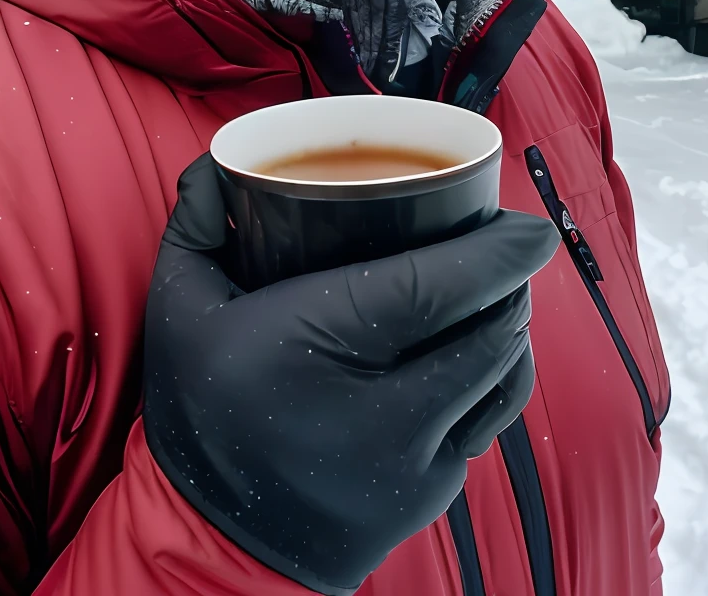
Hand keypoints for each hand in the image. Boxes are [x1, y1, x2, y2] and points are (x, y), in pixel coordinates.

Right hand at [144, 155, 558, 595]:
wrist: (209, 544)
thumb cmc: (198, 410)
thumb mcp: (178, 305)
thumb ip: (198, 222)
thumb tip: (219, 163)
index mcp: (314, 346)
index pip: (433, 291)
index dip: (495, 256)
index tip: (529, 227)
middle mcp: (374, 413)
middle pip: (488, 332)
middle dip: (512, 282)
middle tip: (508, 244)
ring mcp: (411, 464)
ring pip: (502, 379)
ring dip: (513, 328)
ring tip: (502, 291)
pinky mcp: (428, 499)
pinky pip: (489, 424)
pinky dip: (496, 378)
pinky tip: (482, 350)